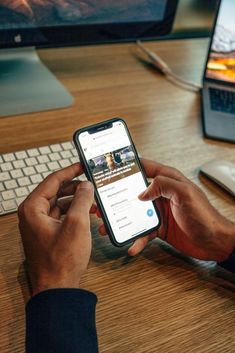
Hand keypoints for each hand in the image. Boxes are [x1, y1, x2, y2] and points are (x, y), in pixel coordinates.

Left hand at [18, 164, 93, 296]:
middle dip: (75, 187)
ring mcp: (38, 225)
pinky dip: (73, 212)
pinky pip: (60, 215)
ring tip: (93, 199)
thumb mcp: (77, 223)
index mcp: (33, 208)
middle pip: (56, 191)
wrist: (57, 288)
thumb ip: (82, 199)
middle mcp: (32, 214)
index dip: (70, 171)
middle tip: (91, 182)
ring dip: (76, 200)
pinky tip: (87, 212)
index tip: (83, 165)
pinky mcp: (46, 233)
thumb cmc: (62, 259)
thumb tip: (86, 185)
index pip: (52, 180)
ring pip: (59, 203)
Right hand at [98, 159, 234, 261]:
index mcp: (168, 181)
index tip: (112, 169)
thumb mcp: (185, 194)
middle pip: (134, 192)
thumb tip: (142, 191)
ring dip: (121, 220)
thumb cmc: (205, 216)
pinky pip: (143, 232)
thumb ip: (163, 185)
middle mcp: (161, 194)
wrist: (214, 242)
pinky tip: (131, 246)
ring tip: (108, 227)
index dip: (129, 166)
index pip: (145, 168)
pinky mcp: (160, 228)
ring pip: (134, 213)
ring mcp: (159, 212)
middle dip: (117, 198)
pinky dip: (136, 239)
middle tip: (102, 203)